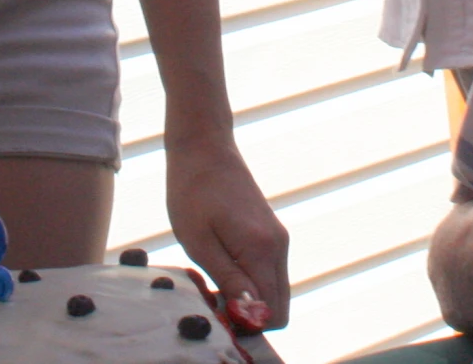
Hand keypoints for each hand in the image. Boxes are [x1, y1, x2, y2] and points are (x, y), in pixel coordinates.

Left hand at [164, 136, 289, 329]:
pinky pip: (269, 273)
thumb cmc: (192, 192)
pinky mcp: (272, 233)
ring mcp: (278, 239)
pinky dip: (250, 282)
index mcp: (262, 250)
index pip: (272, 314)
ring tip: (213, 279)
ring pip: (275, 291)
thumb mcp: (199, 242)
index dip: (246, 325)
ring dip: (248, 298)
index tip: (216, 309)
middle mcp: (279, 246)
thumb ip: (229, 280)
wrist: (204, 147)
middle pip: (279, 306)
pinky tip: (221, 266)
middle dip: (249, 315)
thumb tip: (252, 315)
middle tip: (212, 298)